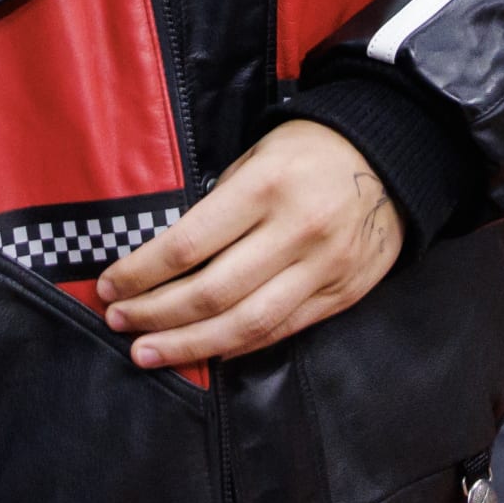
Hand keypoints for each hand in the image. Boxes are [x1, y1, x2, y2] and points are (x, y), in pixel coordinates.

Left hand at [96, 120, 401, 368]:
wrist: (394, 157)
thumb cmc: (310, 150)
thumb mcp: (257, 155)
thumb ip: (218, 206)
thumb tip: (164, 257)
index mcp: (265, 188)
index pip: (188, 245)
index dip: (142, 273)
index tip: (109, 285)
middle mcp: (296, 232)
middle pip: (213, 293)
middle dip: (156, 314)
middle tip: (118, 323)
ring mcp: (324, 269)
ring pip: (247, 324)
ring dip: (189, 344)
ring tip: (148, 352)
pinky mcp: (343, 294)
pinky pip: (283, 331)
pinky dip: (239, 346)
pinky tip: (206, 351)